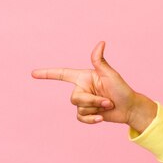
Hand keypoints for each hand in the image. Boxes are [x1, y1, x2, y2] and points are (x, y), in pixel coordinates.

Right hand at [31, 41, 155, 131]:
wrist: (129, 108)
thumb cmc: (122, 89)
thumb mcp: (110, 74)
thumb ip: (100, 61)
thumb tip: (101, 42)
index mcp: (84, 77)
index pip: (62, 74)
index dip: (48, 74)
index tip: (33, 73)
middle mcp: (82, 88)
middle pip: (74, 98)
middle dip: (92, 101)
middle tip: (108, 101)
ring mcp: (84, 101)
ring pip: (78, 108)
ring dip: (95, 109)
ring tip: (108, 105)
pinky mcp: (87, 113)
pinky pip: (81, 118)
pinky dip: (91, 119)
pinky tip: (102, 118)